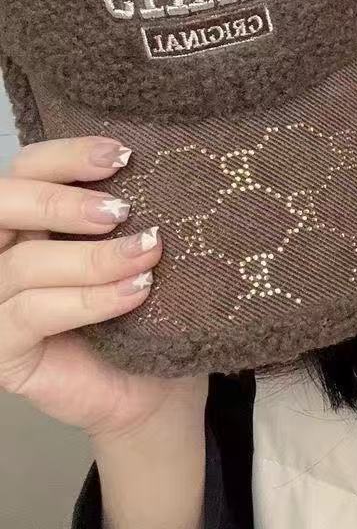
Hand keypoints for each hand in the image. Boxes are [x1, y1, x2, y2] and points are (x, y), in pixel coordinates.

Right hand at [0, 136, 206, 441]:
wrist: (159, 384)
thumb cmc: (151, 305)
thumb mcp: (138, 244)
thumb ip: (126, 208)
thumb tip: (149, 159)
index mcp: (33, 219)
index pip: (28, 169)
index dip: (67, 155)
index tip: (123, 155)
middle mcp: (3, 254)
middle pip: (3, 205)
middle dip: (61, 202)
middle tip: (121, 211)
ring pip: (23, 263)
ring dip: (94, 257)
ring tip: (148, 253)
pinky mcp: (3, 351)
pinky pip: (33, 313)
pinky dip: (89, 298)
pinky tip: (136, 292)